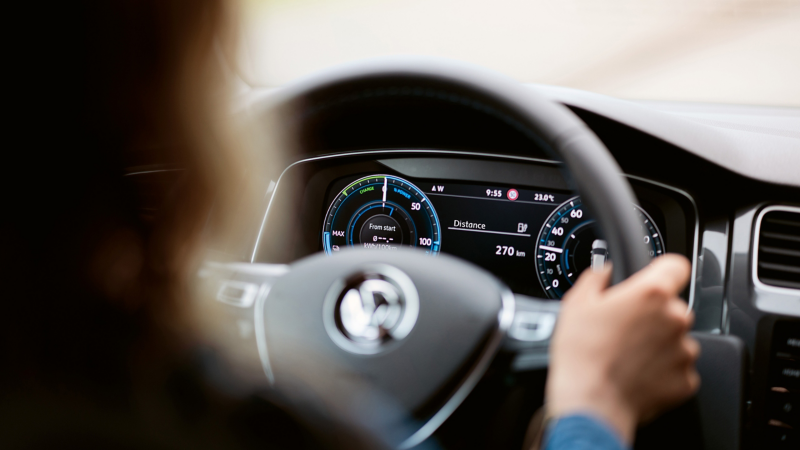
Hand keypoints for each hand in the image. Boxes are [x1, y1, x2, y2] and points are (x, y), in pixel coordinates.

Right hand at [545, 254, 699, 443]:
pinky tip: (636, 372)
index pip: (676, 265)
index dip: (662, 270)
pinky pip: (678, 367)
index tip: (652, 278)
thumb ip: (596, 277)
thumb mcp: (576, 303)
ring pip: (676, 338)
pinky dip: (661, 370)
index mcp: (651, 293)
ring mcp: (684, 351)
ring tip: (627, 354)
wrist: (590, 402)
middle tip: (624, 328)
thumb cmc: (581, 353)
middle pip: (672, 306)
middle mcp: (675, 318)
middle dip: (652, 314)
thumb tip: (604, 272)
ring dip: (658, 343)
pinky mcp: (687, 380)